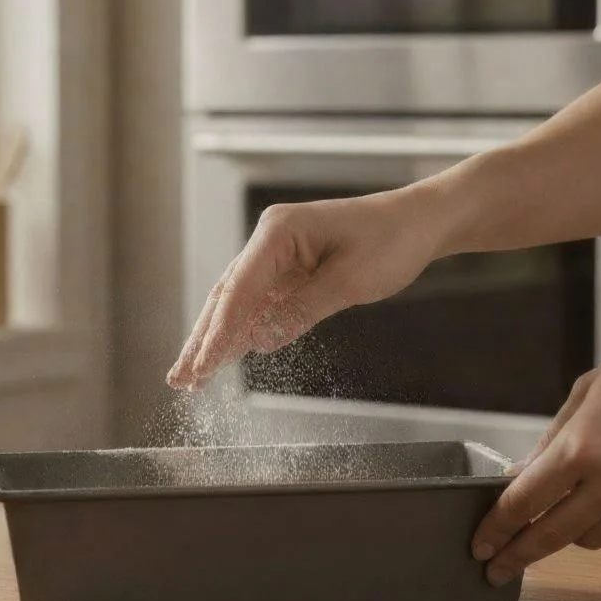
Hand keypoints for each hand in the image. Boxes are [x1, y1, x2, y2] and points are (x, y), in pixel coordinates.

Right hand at [167, 188, 436, 389]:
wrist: (421, 222)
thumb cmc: (391, 241)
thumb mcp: (350, 281)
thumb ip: (302, 309)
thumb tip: (259, 340)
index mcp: (278, 231)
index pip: (238, 288)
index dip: (217, 332)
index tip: (201, 366)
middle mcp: (271, 240)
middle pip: (227, 295)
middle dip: (202, 339)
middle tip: (179, 378)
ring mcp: (279, 255)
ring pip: (238, 302)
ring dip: (216, 338)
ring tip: (191, 374)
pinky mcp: (292, 270)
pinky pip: (261, 304)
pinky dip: (244, 331)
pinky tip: (225, 355)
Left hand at [473, 299, 600, 585]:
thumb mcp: (586, 393)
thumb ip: (551, 440)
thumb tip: (520, 475)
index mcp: (582, 447)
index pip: (524, 502)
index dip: (496, 528)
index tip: (479, 545)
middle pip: (550, 536)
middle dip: (517, 556)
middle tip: (493, 568)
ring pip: (587, 539)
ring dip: (564, 534)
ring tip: (552, 519)